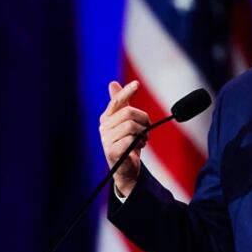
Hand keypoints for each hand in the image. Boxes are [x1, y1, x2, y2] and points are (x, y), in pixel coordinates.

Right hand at [98, 80, 149, 197]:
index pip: (116, 101)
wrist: (126, 168)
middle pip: (128, 113)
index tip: (137, 84)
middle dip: (143, 119)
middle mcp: (103, 127)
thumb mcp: (125, 122)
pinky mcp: (111, 151)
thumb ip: (121, 105)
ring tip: (143, 139)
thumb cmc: (127, 143)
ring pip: (131, 126)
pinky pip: (131, 140)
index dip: (126, 91)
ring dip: (143, 133)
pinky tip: (139, 147)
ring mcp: (106, 140)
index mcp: (106, 118)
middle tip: (148, 127)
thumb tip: (112, 83)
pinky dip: (139, 142)